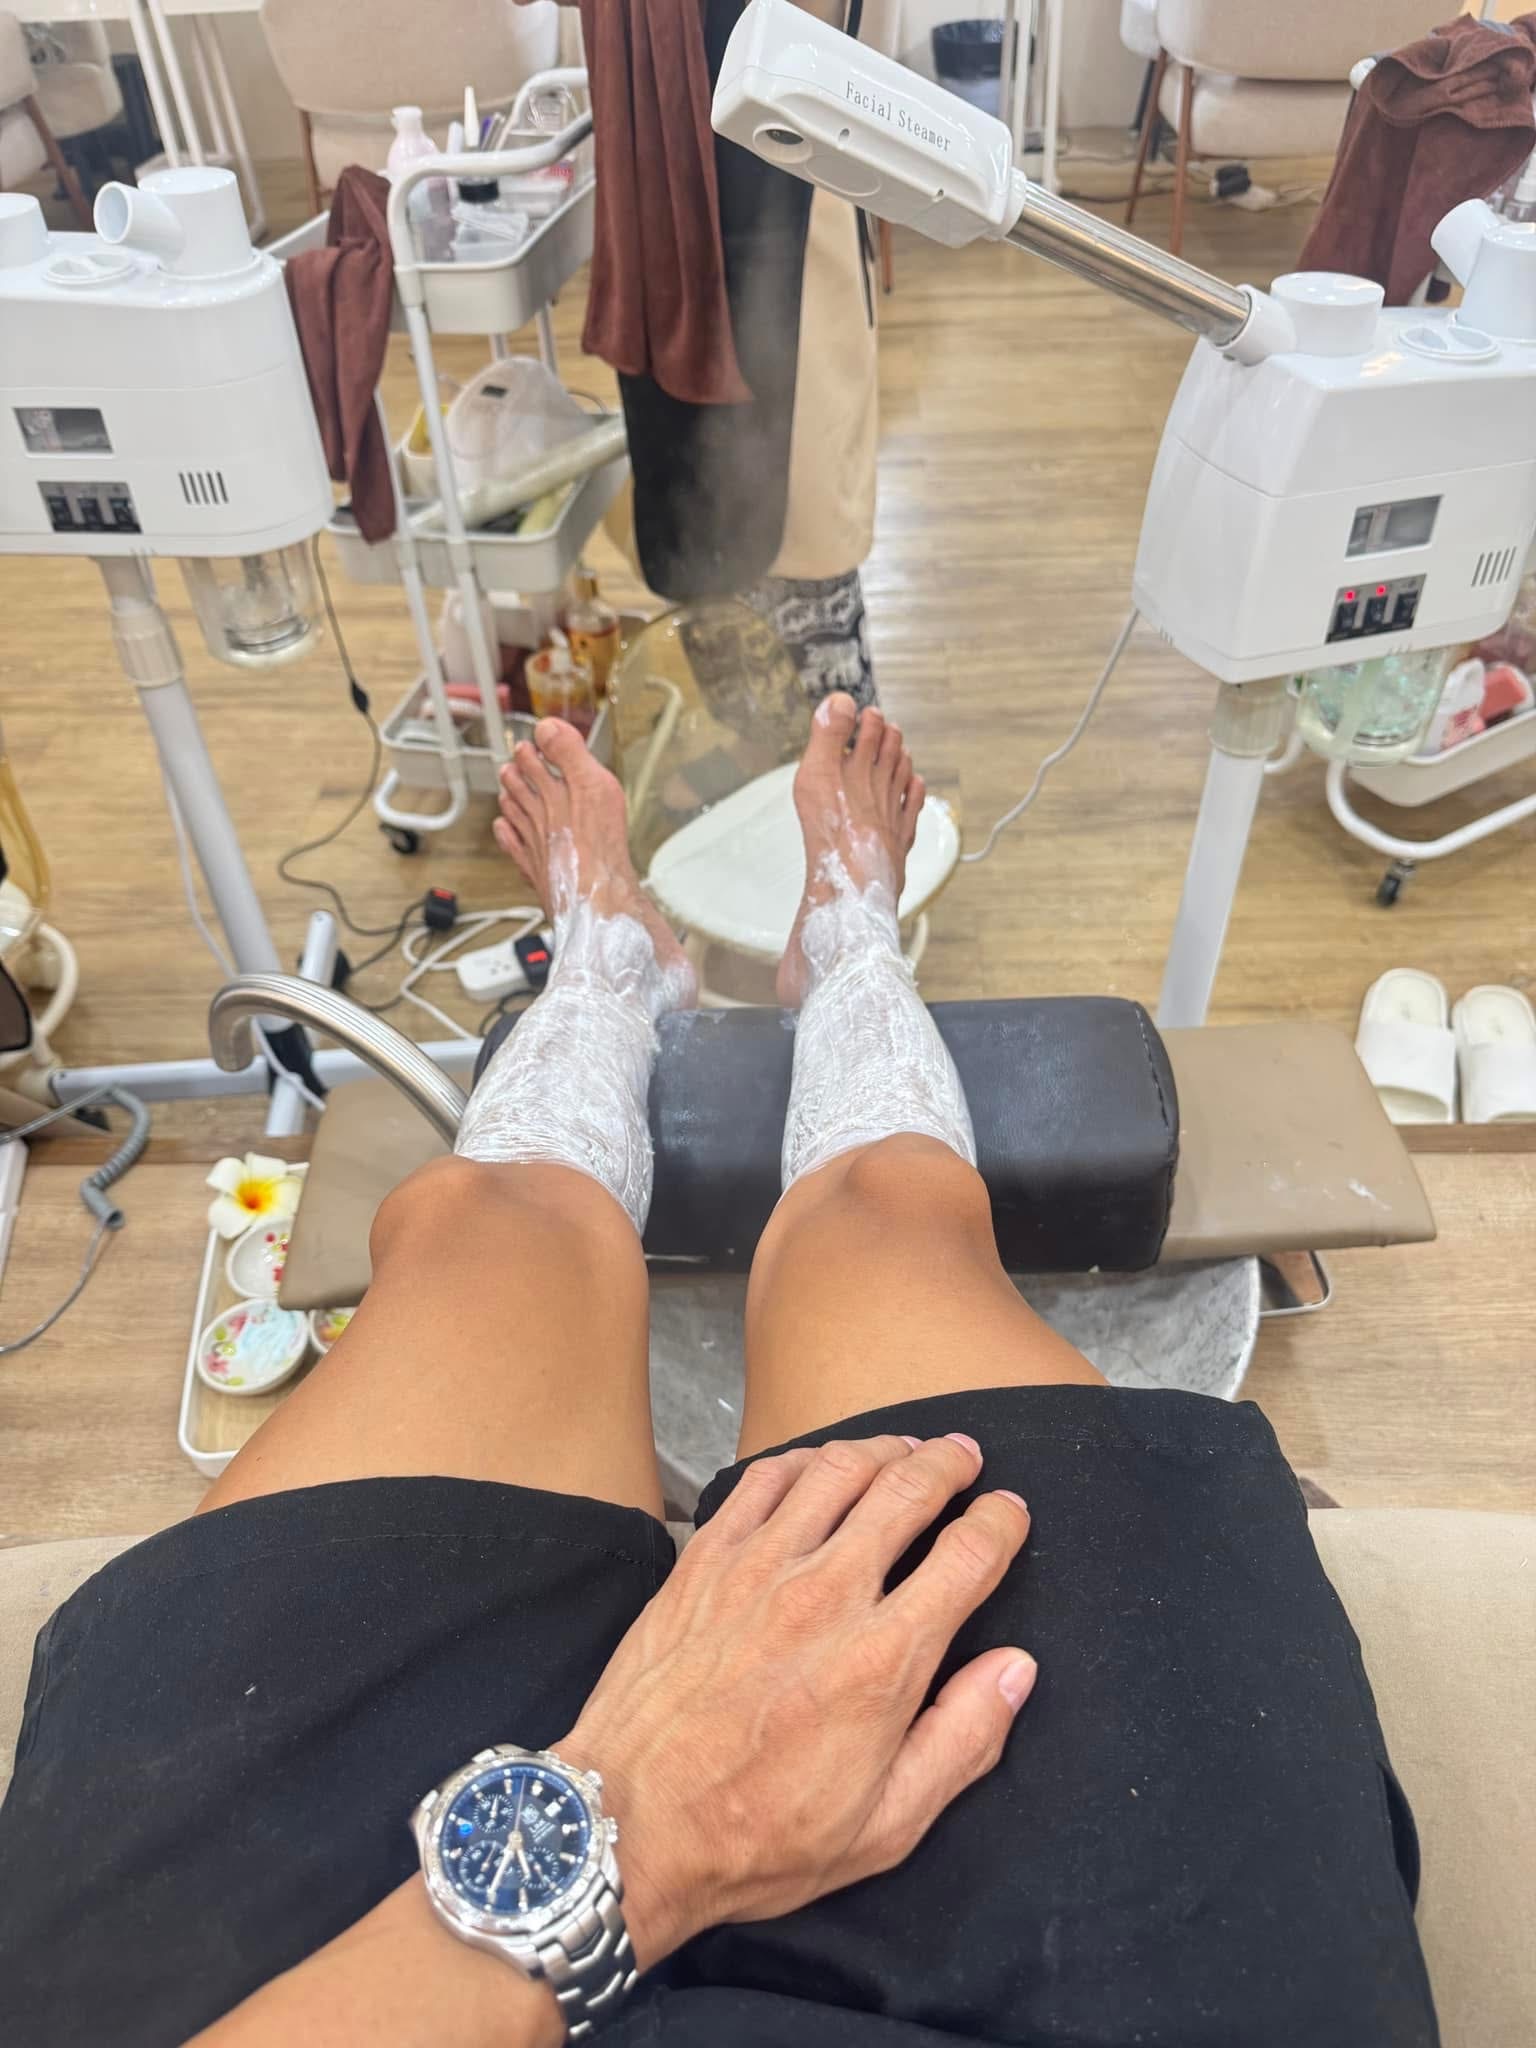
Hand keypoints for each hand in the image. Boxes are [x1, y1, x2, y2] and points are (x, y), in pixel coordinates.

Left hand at [561, 1432, 1035, 1969]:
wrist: (629, 1825)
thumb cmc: (759, 1838)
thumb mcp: (886, 1826)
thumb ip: (963, 1740)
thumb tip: (1016, 1668)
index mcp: (882, 1661)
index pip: (967, 1556)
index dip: (1001, 1522)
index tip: (1010, 1512)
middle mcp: (825, 1595)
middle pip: (906, 1490)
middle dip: (949, 1463)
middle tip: (965, 1456)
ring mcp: (758, 1568)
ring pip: (837, 1470)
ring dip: (883, 1449)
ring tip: (904, 1450)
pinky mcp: (703, 1560)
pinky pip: (763, 1480)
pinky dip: (803, 1460)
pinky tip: (819, 1466)